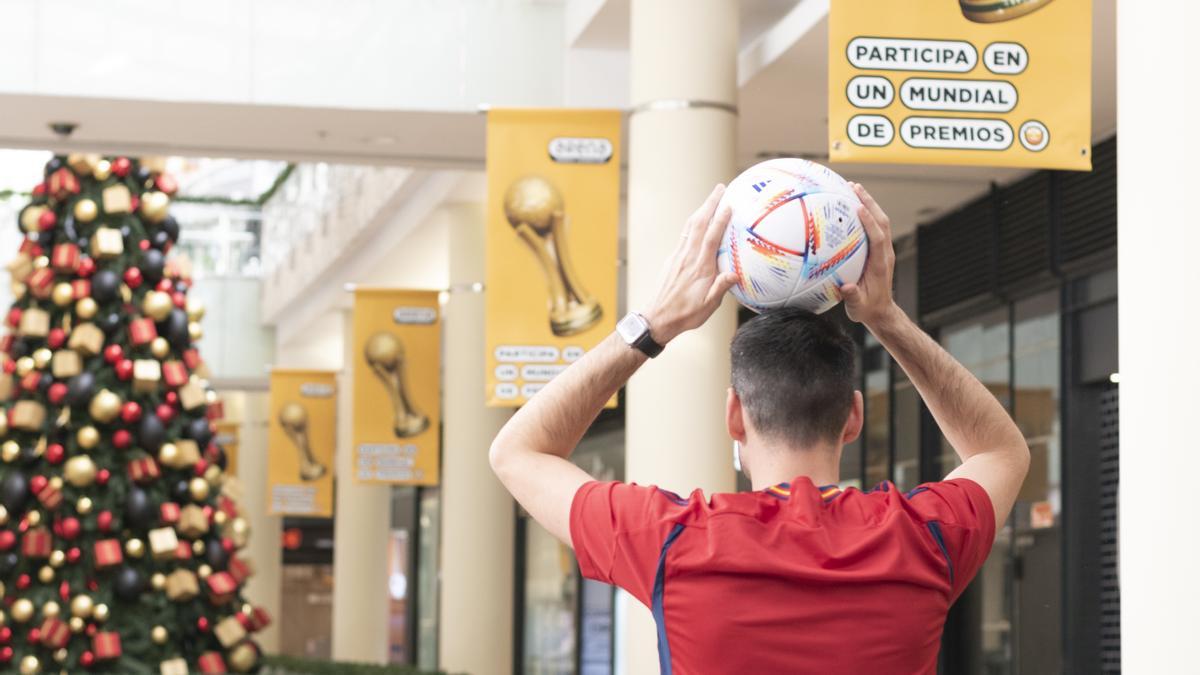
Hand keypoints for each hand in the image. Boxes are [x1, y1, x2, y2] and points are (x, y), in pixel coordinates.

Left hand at [643, 184, 738, 343]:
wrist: (658, 318)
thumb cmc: (686, 314)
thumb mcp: (708, 306)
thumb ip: (721, 288)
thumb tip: (735, 273)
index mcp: (700, 268)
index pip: (711, 239)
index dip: (720, 221)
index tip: (728, 205)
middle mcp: (688, 258)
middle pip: (699, 224)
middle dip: (710, 204)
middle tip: (720, 188)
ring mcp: (678, 256)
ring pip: (690, 227)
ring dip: (701, 210)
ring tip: (711, 198)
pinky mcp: (673, 259)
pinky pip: (684, 236)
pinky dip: (693, 223)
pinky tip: (697, 220)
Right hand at [839, 183, 898, 327]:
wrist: (881, 311)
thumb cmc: (867, 309)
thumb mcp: (858, 307)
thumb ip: (853, 297)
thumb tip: (846, 288)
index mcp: (880, 264)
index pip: (878, 238)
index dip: (870, 223)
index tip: (858, 208)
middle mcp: (885, 254)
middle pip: (881, 222)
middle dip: (869, 203)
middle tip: (854, 187)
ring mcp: (883, 250)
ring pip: (880, 221)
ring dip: (868, 204)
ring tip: (853, 188)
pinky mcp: (878, 250)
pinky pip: (874, 227)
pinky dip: (866, 213)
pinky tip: (851, 206)